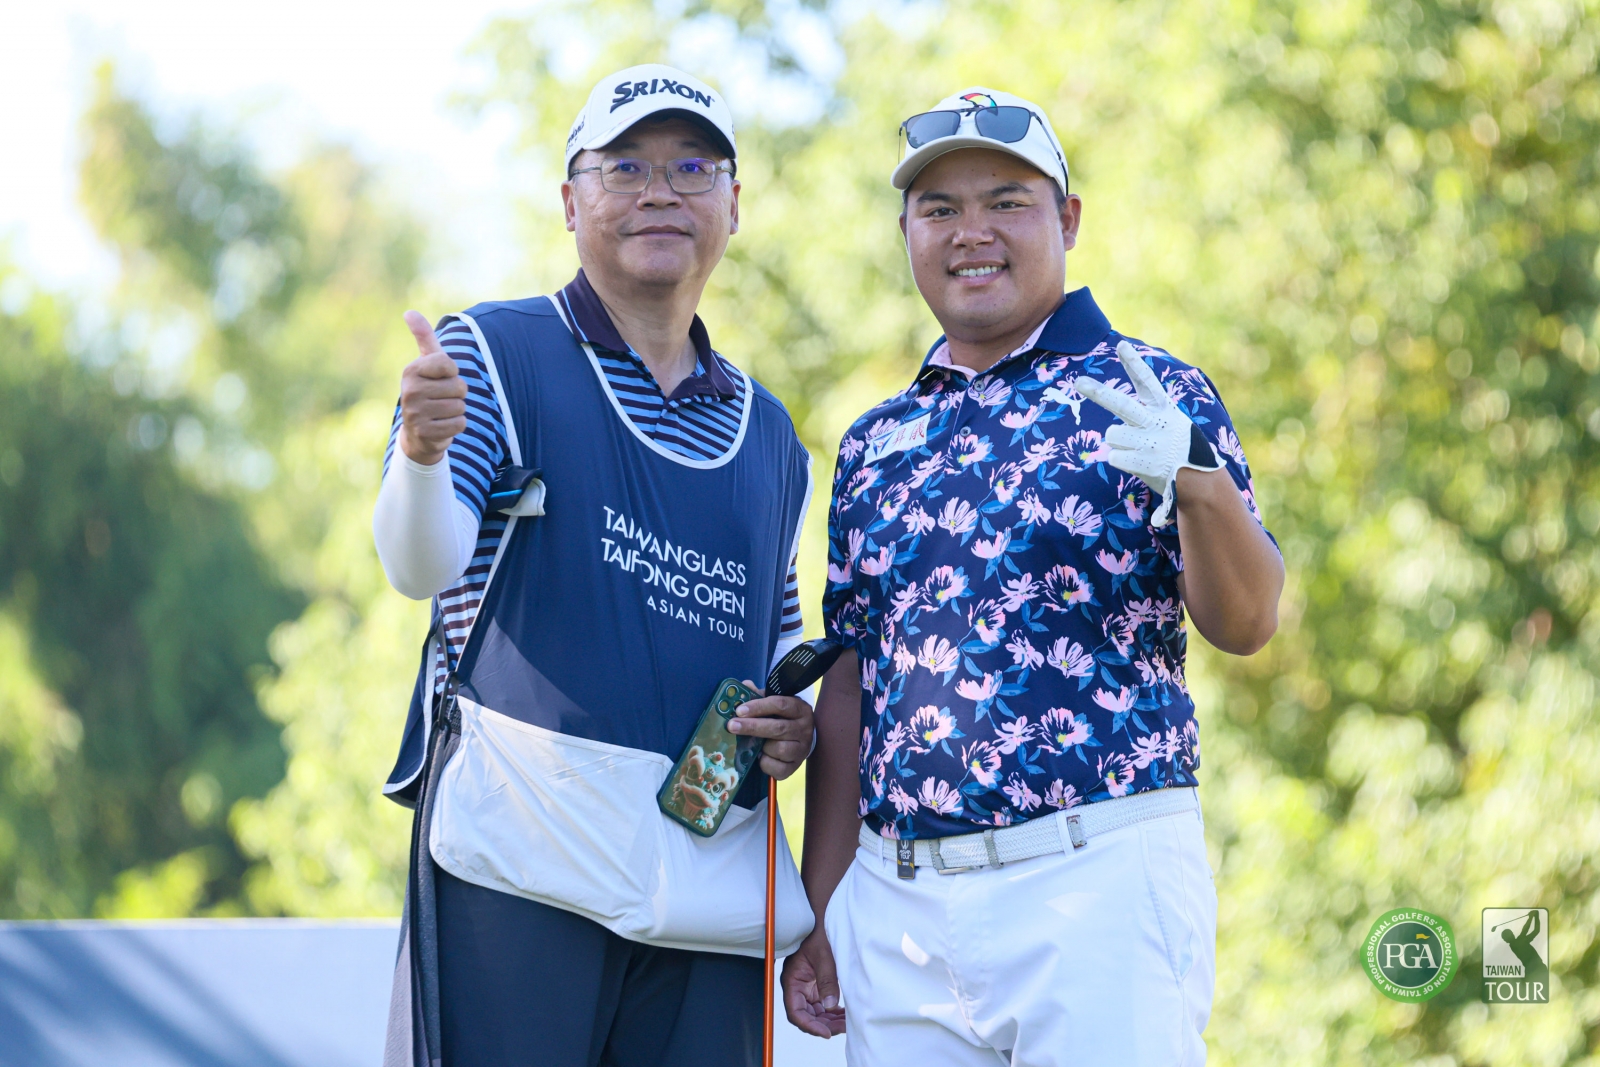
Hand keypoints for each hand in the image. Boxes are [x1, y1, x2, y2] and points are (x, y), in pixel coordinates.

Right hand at [398, 311, 466, 465]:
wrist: (418, 432)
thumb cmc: (428, 389)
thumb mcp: (427, 362)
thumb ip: (423, 337)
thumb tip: (409, 312)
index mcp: (411, 371)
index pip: (448, 364)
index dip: (453, 372)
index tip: (443, 376)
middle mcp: (409, 391)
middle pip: (459, 387)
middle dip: (458, 394)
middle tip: (442, 398)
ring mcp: (415, 413)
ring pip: (460, 406)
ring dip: (457, 410)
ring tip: (442, 411)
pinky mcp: (425, 432)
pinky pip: (460, 424)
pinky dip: (457, 425)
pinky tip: (443, 425)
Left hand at [728, 682, 814, 779]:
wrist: (800, 740)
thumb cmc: (783, 718)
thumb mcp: (774, 704)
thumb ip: (759, 696)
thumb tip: (745, 685)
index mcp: (800, 709)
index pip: (780, 704)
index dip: (758, 707)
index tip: (739, 710)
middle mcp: (805, 729)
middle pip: (777, 728)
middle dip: (752, 727)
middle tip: (732, 726)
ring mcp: (802, 749)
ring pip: (778, 749)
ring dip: (762, 747)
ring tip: (754, 744)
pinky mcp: (796, 766)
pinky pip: (778, 768)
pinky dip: (766, 763)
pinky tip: (761, 757)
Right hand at [782, 931, 845, 1037]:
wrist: (823, 918)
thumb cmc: (820, 933)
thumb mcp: (825, 957)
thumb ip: (827, 981)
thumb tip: (830, 1005)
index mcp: (792, 980)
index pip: (795, 1012)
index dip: (809, 1025)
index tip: (826, 1033)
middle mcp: (796, 986)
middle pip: (805, 1015)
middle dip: (823, 1025)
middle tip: (842, 1028)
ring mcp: (806, 987)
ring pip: (814, 1012)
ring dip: (829, 1020)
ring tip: (846, 1023)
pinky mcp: (815, 985)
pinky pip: (821, 1004)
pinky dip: (831, 1011)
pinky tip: (844, 1014)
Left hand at [1073, 340, 1220, 527]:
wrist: (1200, 481)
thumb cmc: (1180, 449)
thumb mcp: (1172, 423)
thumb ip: (1148, 415)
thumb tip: (1116, 423)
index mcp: (1164, 408)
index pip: (1147, 381)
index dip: (1134, 362)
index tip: (1121, 344)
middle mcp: (1157, 422)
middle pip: (1122, 405)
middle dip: (1098, 393)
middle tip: (1078, 382)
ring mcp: (1150, 443)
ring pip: (1112, 435)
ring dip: (1119, 443)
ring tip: (1139, 450)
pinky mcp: (1144, 463)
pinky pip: (1114, 456)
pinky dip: (1121, 460)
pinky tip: (1139, 464)